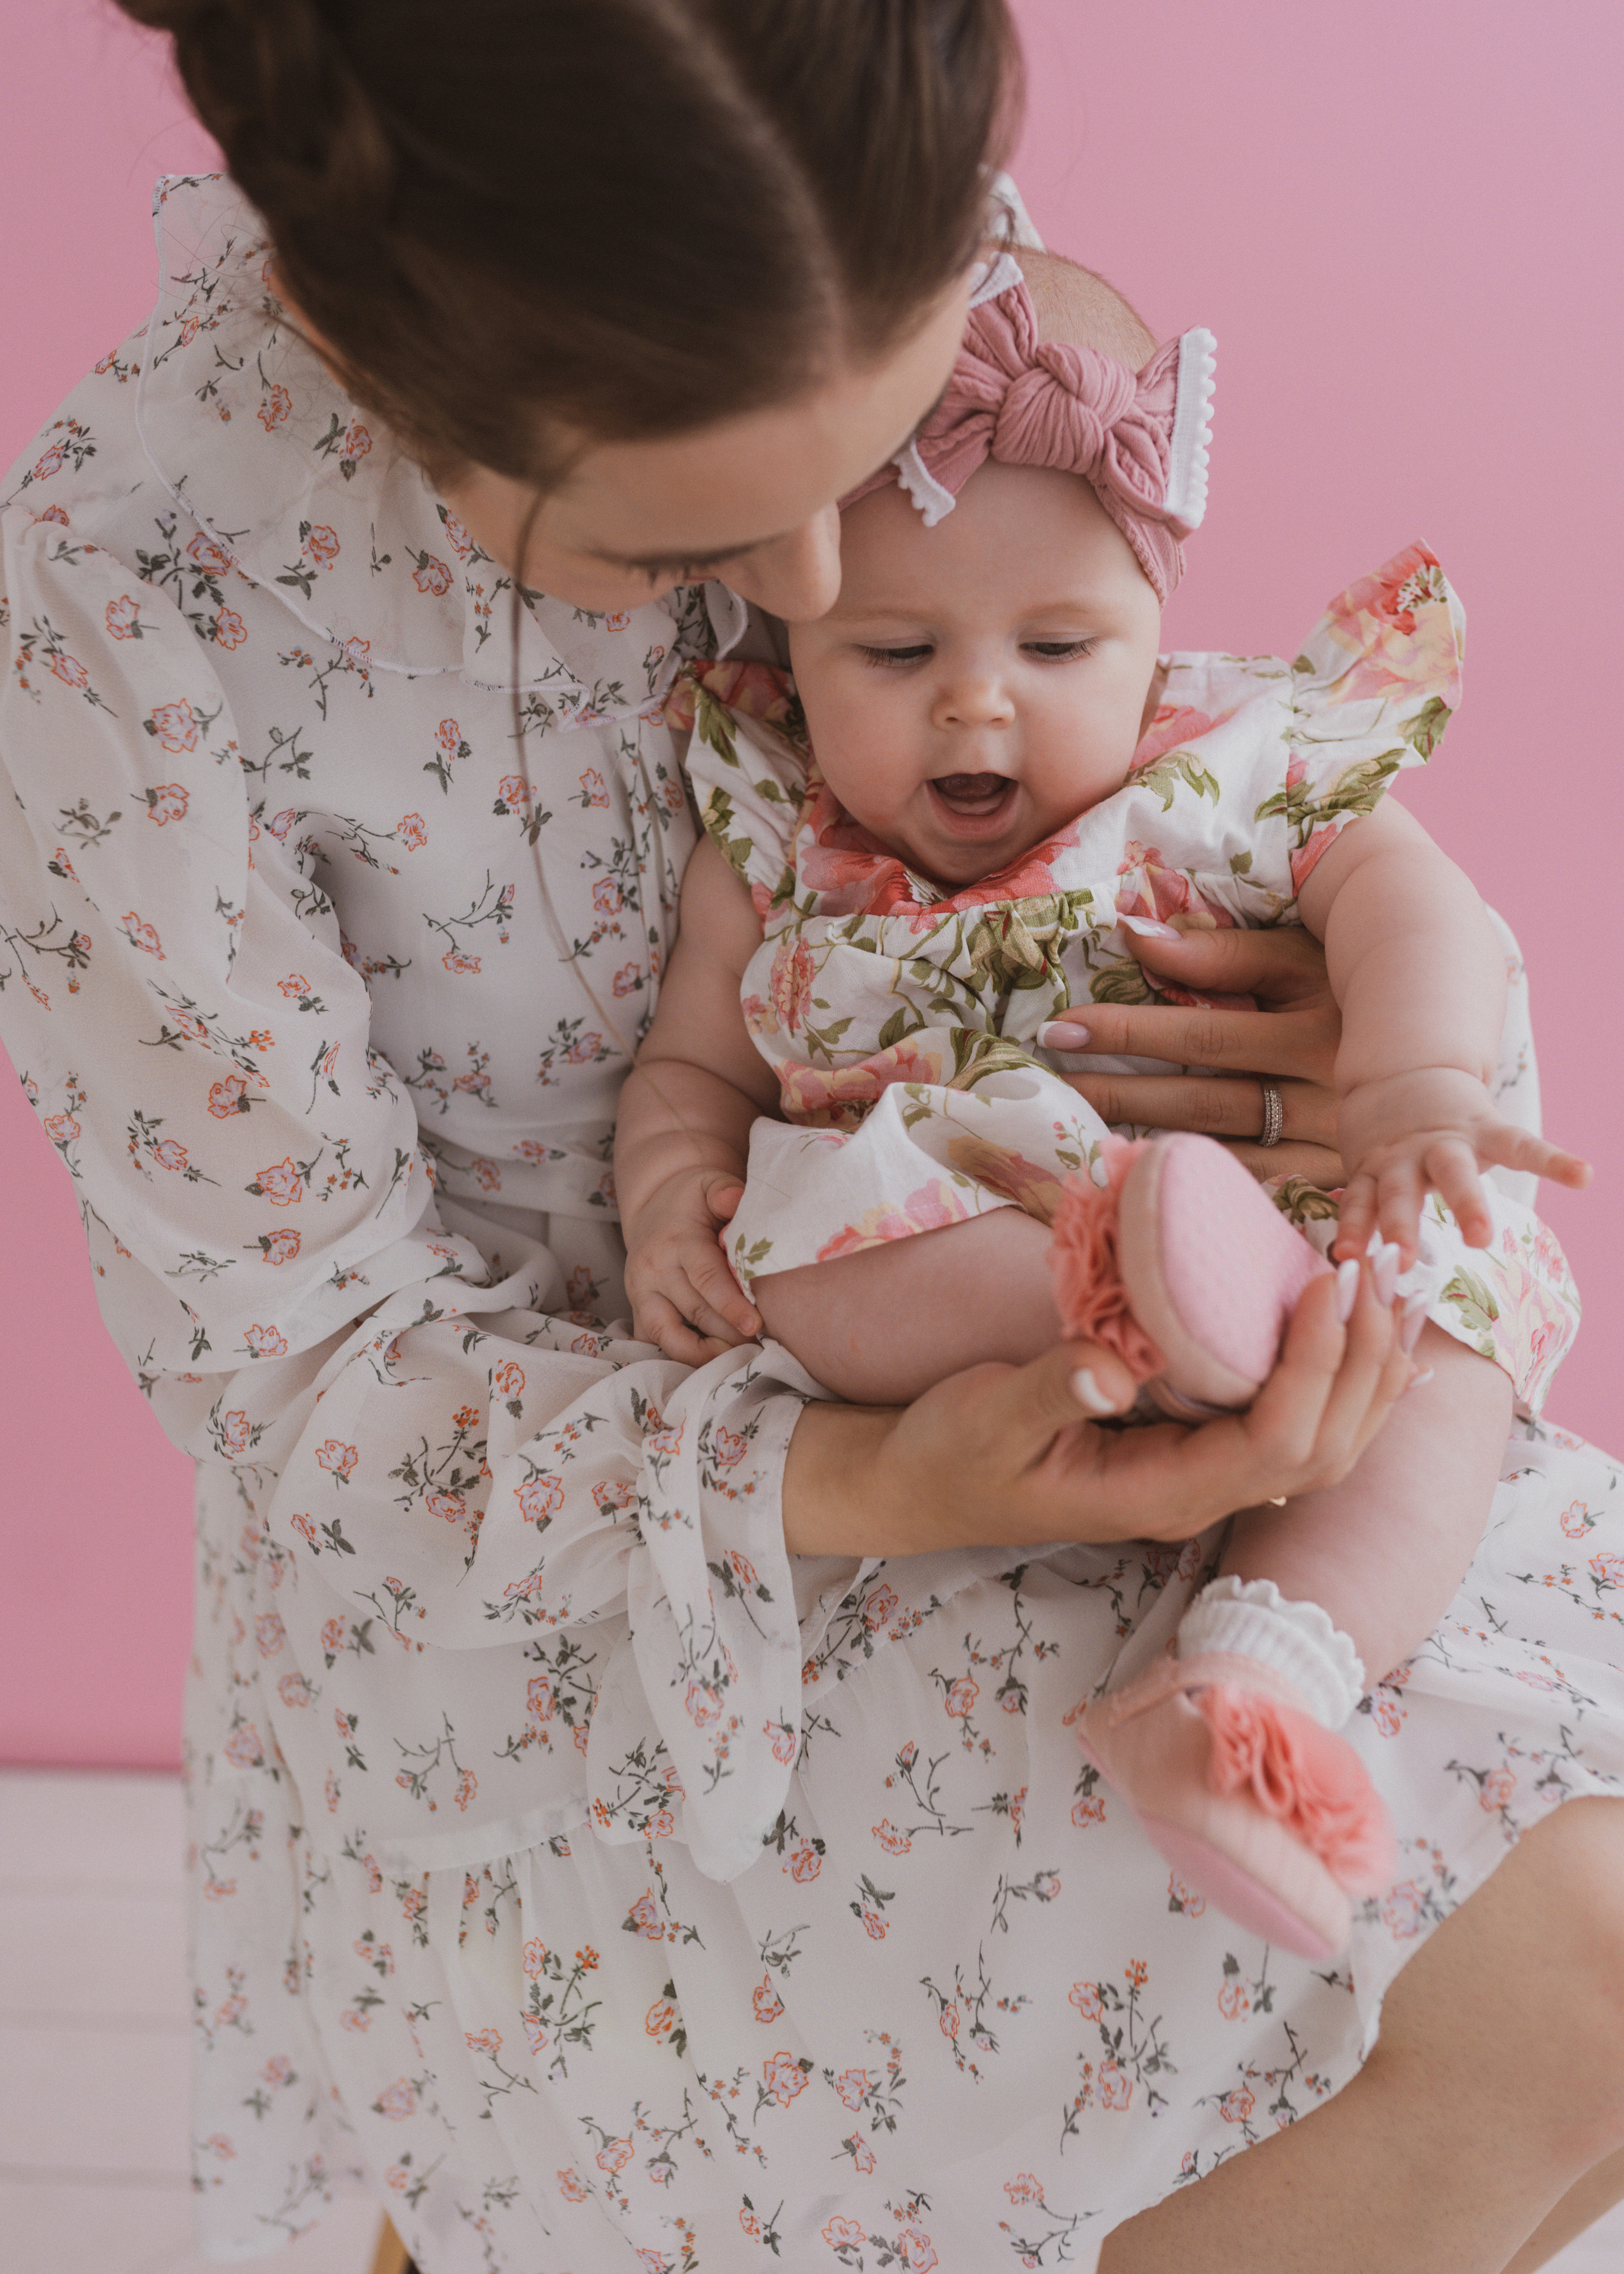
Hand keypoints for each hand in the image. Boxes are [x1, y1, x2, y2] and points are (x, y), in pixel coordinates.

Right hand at [623, 1168, 762, 1363]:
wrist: (655, 1207)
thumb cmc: (693, 1200)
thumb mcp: (708, 1184)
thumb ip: (724, 1191)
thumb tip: (736, 1199)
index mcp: (677, 1243)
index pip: (705, 1279)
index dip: (730, 1305)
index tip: (755, 1325)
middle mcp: (653, 1271)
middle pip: (696, 1313)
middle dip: (730, 1335)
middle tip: (763, 1347)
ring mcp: (641, 1295)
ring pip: (671, 1336)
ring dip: (705, 1354)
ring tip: (738, 1360)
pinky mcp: (638, 1311)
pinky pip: (655, 1344)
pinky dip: (681, 1358)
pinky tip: (711, 1364)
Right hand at [783, 1257, 1410, 1556]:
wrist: (925, 1487)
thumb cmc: (952, 1454)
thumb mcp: (983, 1420)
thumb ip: (1048, 1393)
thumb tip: (1110, 1367)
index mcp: (1158, 1494)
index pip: (1273, 1445)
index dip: (1314, 1368)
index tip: (1326, 1284)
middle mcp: (1196, 1496)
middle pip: (1323, 1451)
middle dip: (1364, 1365)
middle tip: (1377, 1271)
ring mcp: (1201, 1480)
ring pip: (1322, 1446)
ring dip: (1366, 1373)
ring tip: (1388, 1289)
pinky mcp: (1194, 1451)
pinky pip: (1290, 1425)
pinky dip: (1336, 1379)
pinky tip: (1355, 1330)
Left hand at [1039, 919, 1343, 1185]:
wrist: (1434, 1062)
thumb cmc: (1351, 991)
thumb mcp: (1298, 960)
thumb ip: (1219, 953)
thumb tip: (1132, 936)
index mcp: (1318, 1029)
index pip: (1202, 1035)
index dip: (1127, 1032)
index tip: (1060, 1027)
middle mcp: (1327, 1095)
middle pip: (1201, 1102)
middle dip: (1116, 1093)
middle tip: (1047, 1083)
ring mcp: (1332, 1150)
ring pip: (1221, 1154)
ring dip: (1142, 1143)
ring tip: (1072, 1131)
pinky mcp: (1331, 1188)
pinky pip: (1250, 1191)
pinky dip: (1193, 1185)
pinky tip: (1137, 1176)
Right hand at [1335, 1066, 1591, 1262]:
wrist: (1395, 1074)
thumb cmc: (1452, 1123)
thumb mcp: (1484, 1132)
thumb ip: (1512, 1162)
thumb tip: (1582, 1181)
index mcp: (1478, 1134)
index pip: (1522, 1146)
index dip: (1553, 1160)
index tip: (1584, 1176)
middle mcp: (1438, 1146)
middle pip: (1454, 1172)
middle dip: (1466, 1204)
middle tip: (1480, 1238)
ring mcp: (1397, 1158)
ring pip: (1396, 1191)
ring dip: (1397, 1227)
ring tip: (1399, 1262)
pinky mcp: (1363, 1169)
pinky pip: (1356, 1201)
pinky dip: (1350, 1229)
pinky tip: (1343, 1255)